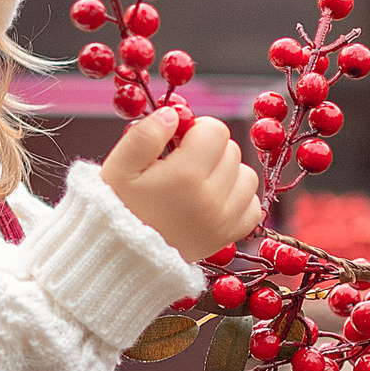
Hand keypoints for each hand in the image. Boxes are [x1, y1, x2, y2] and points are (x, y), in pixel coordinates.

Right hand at [102, 112, 260, 262]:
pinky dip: (238, 199)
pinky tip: (213, 199)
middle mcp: (211, 198)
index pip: (215, 130)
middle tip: (181, 164)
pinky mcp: (227, 237)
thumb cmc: (116, 207)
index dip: (196, 129)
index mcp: (184, 176)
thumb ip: (146, 134)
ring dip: (227, 172)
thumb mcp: (118, 167)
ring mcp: (223, 220)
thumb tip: (174, 114)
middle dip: (209, 150)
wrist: (119, 257)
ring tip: (198, 182)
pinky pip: (253, 206)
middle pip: (231, 150)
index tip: (176, 143)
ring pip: (247, 175)